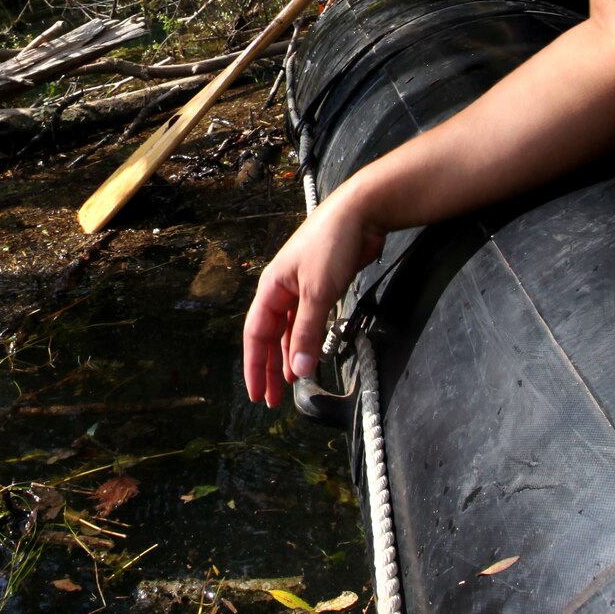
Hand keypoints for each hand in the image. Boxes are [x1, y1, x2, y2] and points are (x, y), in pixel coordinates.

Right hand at [243, 181, 387, 407]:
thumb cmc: (331, 244)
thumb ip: (307, 333)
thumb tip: (297, 371)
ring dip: (288, 357)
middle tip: (272, 399)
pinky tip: (308, 356)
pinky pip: (308, 322)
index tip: (257, 394)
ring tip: (289, 385)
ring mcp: (302, 289)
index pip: (255, 334)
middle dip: (269, 368)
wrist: (360, 213)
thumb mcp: (318, 292)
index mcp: (271, 288)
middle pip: (270, 336)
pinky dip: (306, 341)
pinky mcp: (322, 288)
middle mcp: (282, 290)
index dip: (254, 365)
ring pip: (289, 331)